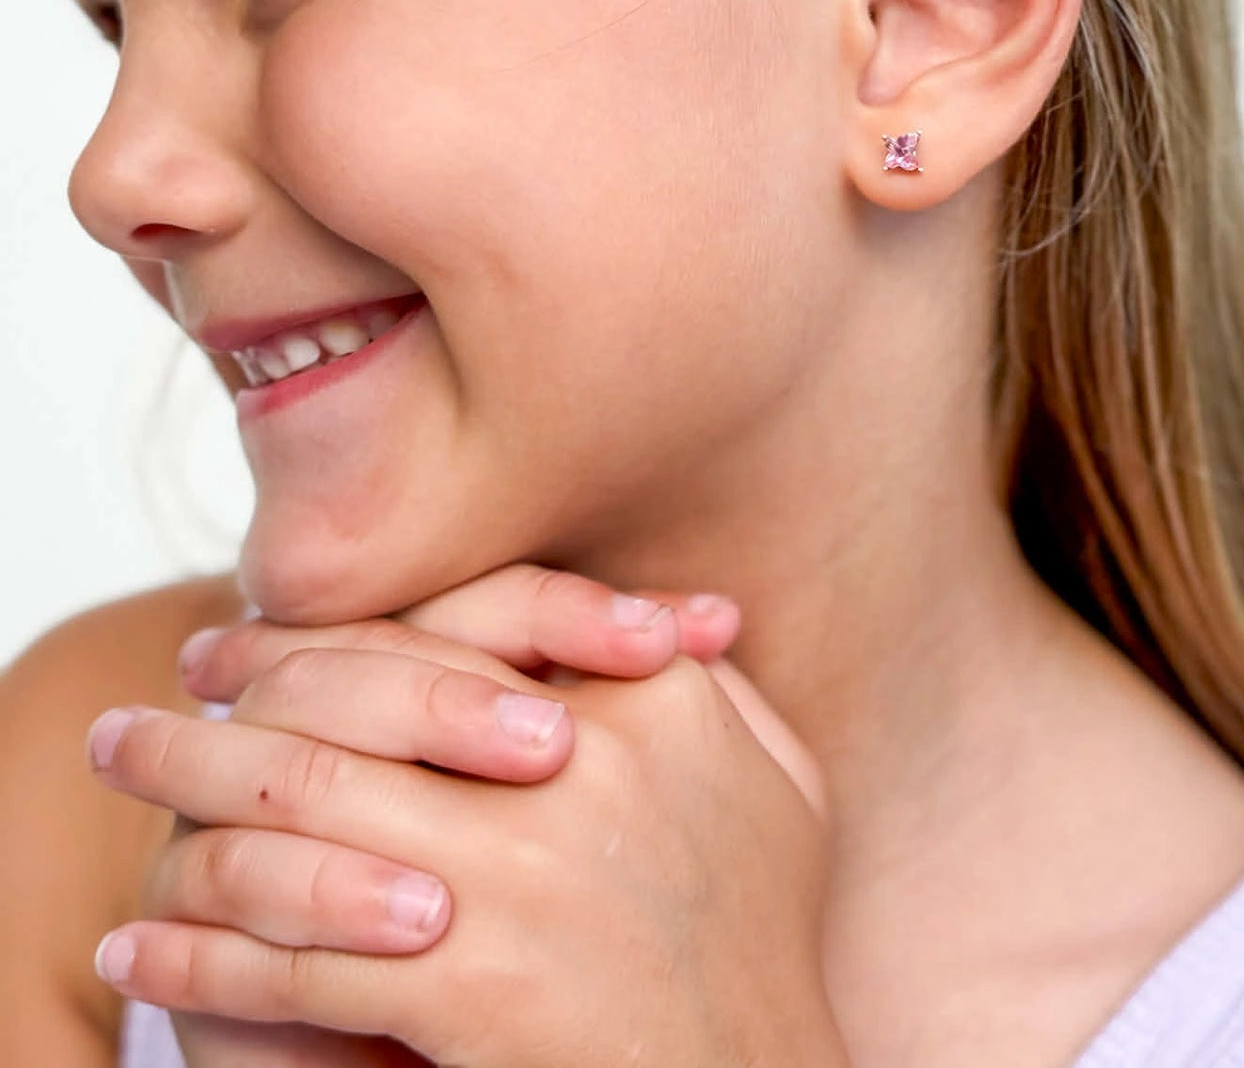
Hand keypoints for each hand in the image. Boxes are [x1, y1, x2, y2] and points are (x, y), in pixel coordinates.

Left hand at [90, 567, 846, 1065]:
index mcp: (646, 697)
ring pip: (300, 814)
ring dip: (178, 799)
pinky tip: (139, 951)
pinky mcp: (473, 983)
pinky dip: (196, 956)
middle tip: (136, 715)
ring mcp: (526, 871)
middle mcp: (582, 761)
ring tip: (112, 783)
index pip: (450, 632)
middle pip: (351, 708)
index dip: (325, 634)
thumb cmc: (762, 936)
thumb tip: (659, 617)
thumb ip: (712, 688)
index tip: (239, 644)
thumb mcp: (774, 782)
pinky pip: (294, 958)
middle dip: (220, 706)